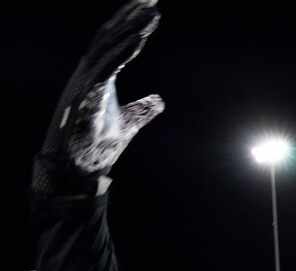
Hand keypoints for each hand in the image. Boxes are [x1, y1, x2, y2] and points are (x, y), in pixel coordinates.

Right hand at [34, 0, 163, 195]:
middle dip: (129, 13)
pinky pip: (106, 68)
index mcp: (98, 75)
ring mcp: (85, 83)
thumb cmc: (98, 146)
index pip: (114, 41)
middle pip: (109, 35)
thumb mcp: (130, 122)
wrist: (79, 171)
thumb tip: (159, 99)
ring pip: (107, 46)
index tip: (150, 4)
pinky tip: (139, 39)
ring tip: (151, 12)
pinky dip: (122, 51)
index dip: (130, 21)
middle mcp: (88, 73)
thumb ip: (143, 108)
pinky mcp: (86, 96)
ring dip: (130, 28)